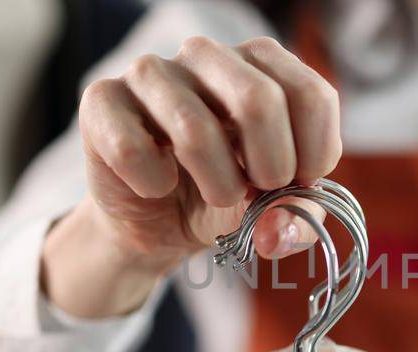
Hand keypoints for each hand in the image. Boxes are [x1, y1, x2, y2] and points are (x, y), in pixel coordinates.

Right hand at [44, 36, 340, 317]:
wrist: (157, 221)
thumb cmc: (224, 195)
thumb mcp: (275, 207)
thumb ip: (296, 214)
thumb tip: (275, 229)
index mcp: (261, 64)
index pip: (311, 95)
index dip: (314, 156)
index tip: (297, 184)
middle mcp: (207, 55)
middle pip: (259, 100)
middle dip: (270, 168)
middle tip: (257, 192)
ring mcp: (151, 71)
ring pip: (195, 130)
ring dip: (217, 185)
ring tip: (216, 194)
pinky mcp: (103, 98)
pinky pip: (132, 148)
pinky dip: (152, 184)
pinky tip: (156, 184)